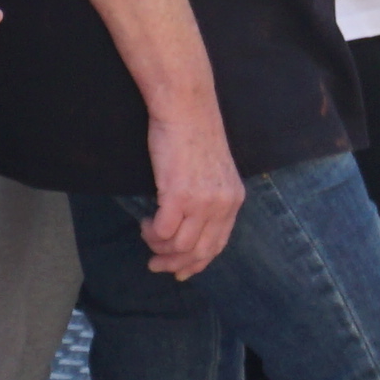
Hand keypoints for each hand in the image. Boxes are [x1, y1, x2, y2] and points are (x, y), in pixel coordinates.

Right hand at [139, 107, 248, 278]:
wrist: (186, 108)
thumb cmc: (195, 135)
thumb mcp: (215, 172)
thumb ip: (211, 198)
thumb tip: (193, 226)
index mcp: (233, 200)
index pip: (218, 245)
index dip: (197, 263)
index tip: (181, 271)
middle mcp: (222, 204)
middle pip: (199, 252)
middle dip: (175, 263)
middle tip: (156, 263)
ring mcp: (201, 201)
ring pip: (179, 246)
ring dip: (159, 246)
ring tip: (148, 232)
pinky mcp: (178, 194)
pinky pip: (163, 231)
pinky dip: (151, 233)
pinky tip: (146, 221)